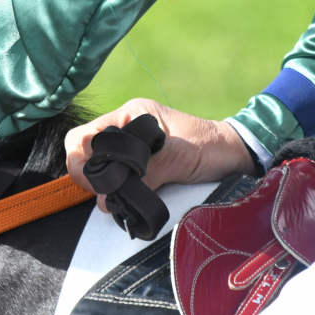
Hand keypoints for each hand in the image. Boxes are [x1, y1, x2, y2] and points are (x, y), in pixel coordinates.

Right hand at [64, 99, 255, 208]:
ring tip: (118, 197)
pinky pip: (112, 179)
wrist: (234, 155)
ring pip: (94, 169)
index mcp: (129, 116)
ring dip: (101, 186)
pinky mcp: (135, 166)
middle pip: (82, 153)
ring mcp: (127, 148)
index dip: (81, 160)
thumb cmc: (210, 147)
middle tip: (107, 192)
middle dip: (88, 176)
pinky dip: (113, 192)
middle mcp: (123, 129)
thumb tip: (107, 198)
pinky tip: (124, 199)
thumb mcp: (179, 156)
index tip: (97, 180)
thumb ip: (144, 174)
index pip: (83, 136)